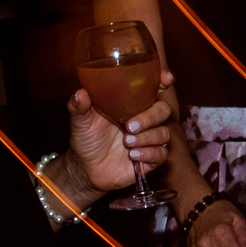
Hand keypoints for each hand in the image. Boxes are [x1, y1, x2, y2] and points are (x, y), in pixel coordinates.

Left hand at [68, 70, 176, 193]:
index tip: (166, 78)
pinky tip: (133, 155)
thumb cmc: (86, 139)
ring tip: (126, 143)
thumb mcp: (81, 121)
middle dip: (150, 118)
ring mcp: (149, 139)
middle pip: (163, 111)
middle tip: (130, 126)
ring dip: (147, 138)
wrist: (85, 168)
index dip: (163, 81)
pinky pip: (161, 154)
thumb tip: (80, 93)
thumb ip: (79, 107)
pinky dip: (149, 154)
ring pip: (164, 134)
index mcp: (132, 105)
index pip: (154, 89)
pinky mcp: (151, 159)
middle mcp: (144, 120)